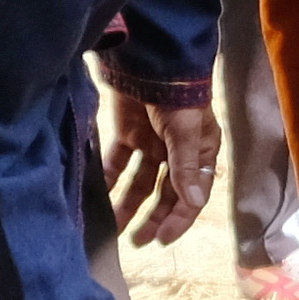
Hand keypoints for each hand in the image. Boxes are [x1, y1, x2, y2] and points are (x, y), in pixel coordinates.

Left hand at [108, 90, 221, 247]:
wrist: (150, 59)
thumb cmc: (178, 95)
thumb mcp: (186, 132)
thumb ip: (186, 167)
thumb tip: (194, 203)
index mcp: (201, 154)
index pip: (192, 195)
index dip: (178, 219)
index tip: (161, 239)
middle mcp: (177, 153)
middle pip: (165, 194)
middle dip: (152, 218)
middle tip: (137, 240)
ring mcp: (151, 144)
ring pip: (140, 183)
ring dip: (128, 204)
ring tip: (114, 228)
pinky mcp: (127, 134)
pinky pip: (118, 163)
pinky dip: (109, 179)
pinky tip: (98, 196)